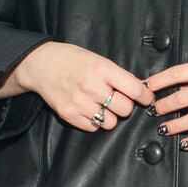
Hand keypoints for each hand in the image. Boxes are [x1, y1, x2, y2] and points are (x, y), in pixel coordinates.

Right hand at [0, 40, 153, 130]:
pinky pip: (94, 127)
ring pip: (111, 122)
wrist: (40, 64)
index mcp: (102, 69)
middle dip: (124, 106)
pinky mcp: (69, 115)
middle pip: (125, 109)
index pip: (135, 89)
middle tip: (117, 100)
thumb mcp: (97, 59)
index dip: (145, 96)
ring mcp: (80, 102)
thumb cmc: (71, 60)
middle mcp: (92, 86)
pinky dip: (95, 122)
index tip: (146, 98)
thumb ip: (116, 75)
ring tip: (101, 106)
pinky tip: (88, 110)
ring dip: (110, 116)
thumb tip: (140, 90)